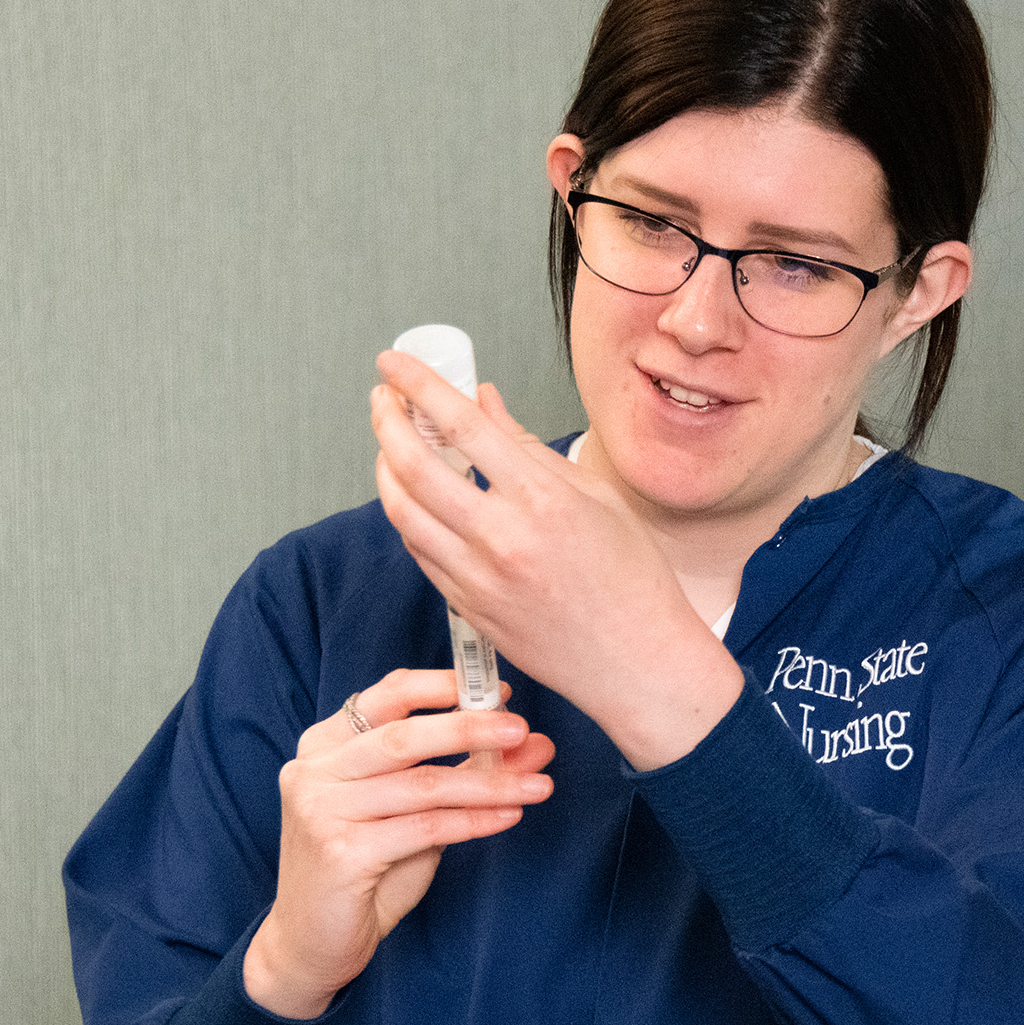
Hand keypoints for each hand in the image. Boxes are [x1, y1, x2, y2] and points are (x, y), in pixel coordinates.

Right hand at [242, 669, 554, 1018]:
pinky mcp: (339, 852)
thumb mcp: (420, 811)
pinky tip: (509, 817)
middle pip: (402, 737)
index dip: (444, 686)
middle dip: (469, 728)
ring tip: (537, 785)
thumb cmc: (366, 869)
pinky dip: (474, 821)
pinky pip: (424, 828)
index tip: (497, 690)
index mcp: (325, 746)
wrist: (313, 941)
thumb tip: (534, 744)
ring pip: (422, 784)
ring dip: (489, 784)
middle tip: (522, 728)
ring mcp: (322, 811)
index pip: (386, 697)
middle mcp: (314, 771)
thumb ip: (467, 772)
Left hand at [368, 353, 743, 769]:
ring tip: (390, 444)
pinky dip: (409, 516)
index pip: (462, 425)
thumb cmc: (633, 581)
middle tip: (384, 398)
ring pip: (402, 512)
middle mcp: (503, 538)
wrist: (638, 662)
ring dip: (385, 469)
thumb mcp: (597, 498)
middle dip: (387, 420)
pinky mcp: (468, 608)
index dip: (419, 385)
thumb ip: (532, 449)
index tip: (397, 362)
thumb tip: (486, 403)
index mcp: (543, 500)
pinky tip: (416, 497)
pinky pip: (421, 552)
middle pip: (413, 465)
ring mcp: (479, 578)